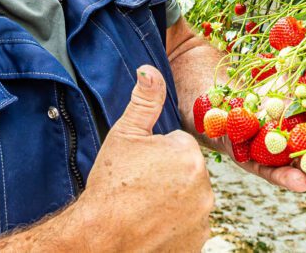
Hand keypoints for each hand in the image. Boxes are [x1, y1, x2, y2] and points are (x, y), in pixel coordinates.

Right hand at [77, 65, 214, 252]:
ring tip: (144, 206)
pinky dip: (175, 226)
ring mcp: (202, 217)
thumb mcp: (125, 134)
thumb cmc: (111, 185)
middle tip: (140, 186)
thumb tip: (150, 70)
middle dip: (167, 176)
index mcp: (188, 154)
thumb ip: (144, 100)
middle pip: (186, 172)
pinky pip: (189, 225)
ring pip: (189, 199)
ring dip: (173, 201)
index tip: (139, 166)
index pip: (178, 145)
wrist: (101, 235)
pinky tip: (152, 224)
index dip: (155, 154)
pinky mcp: (198, 242)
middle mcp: (204, 186)